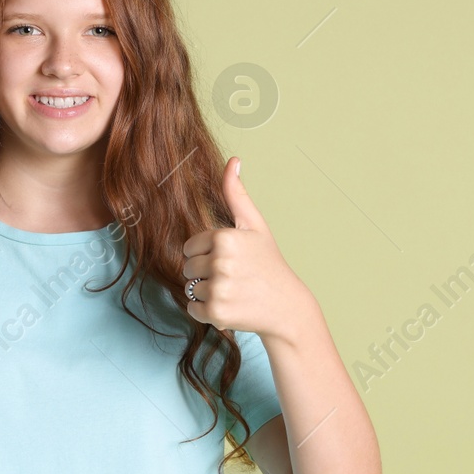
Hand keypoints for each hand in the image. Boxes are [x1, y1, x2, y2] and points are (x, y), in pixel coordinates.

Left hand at [179, 156, 311, 340]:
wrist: (286, 305)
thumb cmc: (268, 263)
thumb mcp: (255, 226)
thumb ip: (236, 194)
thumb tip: (233, 160)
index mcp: (224, 237)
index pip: (189, 247)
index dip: (206, 254)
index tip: (229, 259)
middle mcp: (219, 262)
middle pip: (187, 268)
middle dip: (205, 274)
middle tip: (233, 277)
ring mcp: (218, 288)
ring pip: (190, 289)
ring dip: (206, 293)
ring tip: (233, 291)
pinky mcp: (216, 313)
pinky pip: (192, 309)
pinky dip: (206, 312)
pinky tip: (230, 306)